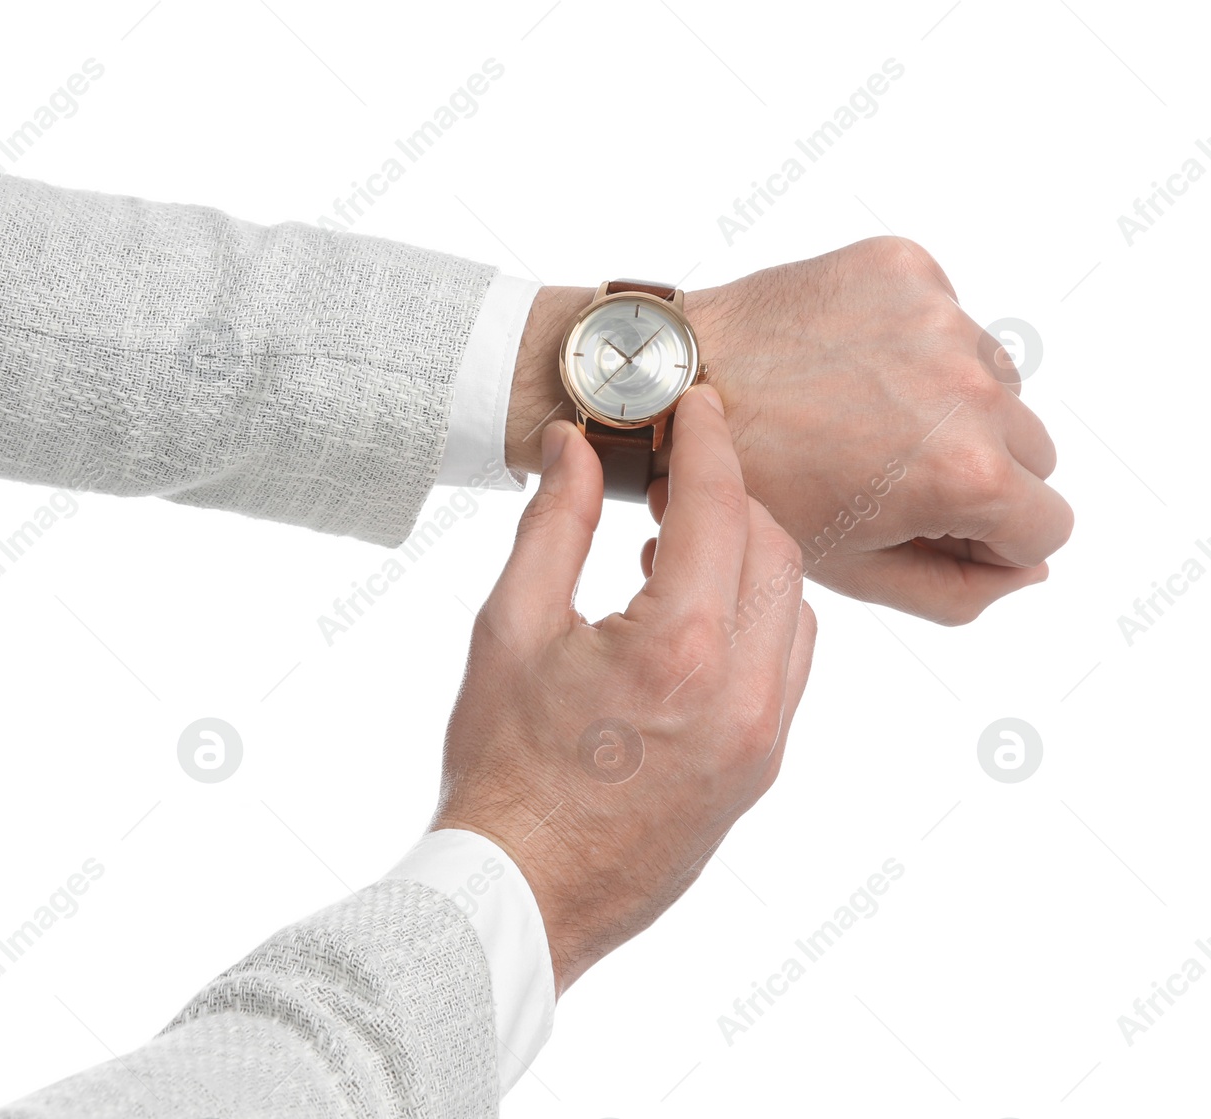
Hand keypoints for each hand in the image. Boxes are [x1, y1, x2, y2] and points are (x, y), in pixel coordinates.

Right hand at [439, 387, 815, 994]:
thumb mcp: (510, 629)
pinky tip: (692, 619)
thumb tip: (573, 447)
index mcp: (679, 650)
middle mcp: (743, 693)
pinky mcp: (761, 769)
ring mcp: (762, 738)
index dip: (707, 442)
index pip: (721, 506)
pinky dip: (758, 618)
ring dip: (750, 560)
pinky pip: (788, 665)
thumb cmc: (503, 769)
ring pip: (795, 607)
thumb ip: (554, 525)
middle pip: (774, 549)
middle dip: (730, 498)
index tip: (694, 405)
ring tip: (673, 551)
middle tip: (670, 482)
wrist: (523, 892)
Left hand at [505, 238, 1073, 624]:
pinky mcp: (906, 267)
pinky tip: (843, 367)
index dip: (987, 539)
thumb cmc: (754, 488)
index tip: (923, 525)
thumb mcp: (854, 571)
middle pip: (1032, 449)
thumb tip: (1027, 566)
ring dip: (946, 403)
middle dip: (974, 470)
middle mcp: (970, 386)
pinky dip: (909, 345)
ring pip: (995, 381)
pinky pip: (948, 321)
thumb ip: (958, 590)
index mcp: (965, 472)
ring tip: (856, 418)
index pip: (1048, 524)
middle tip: (883, 474)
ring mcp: (939, 317)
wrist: (670, 388)